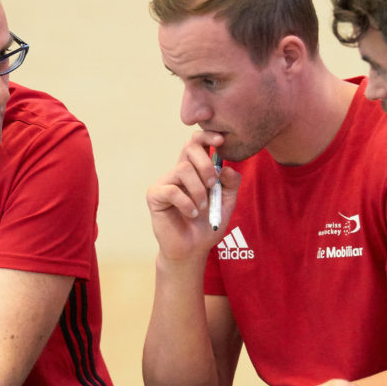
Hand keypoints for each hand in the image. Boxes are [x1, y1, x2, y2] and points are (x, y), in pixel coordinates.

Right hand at [146, 131, 240, 261]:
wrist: (193, 249)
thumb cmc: (208, 225)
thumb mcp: (227, 202)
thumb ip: (231, 184)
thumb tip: (226, 168)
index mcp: (196, 169)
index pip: (198, 142)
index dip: (208, 135)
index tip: (222, 140)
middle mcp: (179, 171)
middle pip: (190, 148)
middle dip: (206, 164)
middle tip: (213, 185)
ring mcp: (166, 181)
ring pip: (184, 170)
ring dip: (198, 191)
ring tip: (202, 208)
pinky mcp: (155, 195)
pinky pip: (172, 190)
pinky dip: (186, 203)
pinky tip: (191, 214)